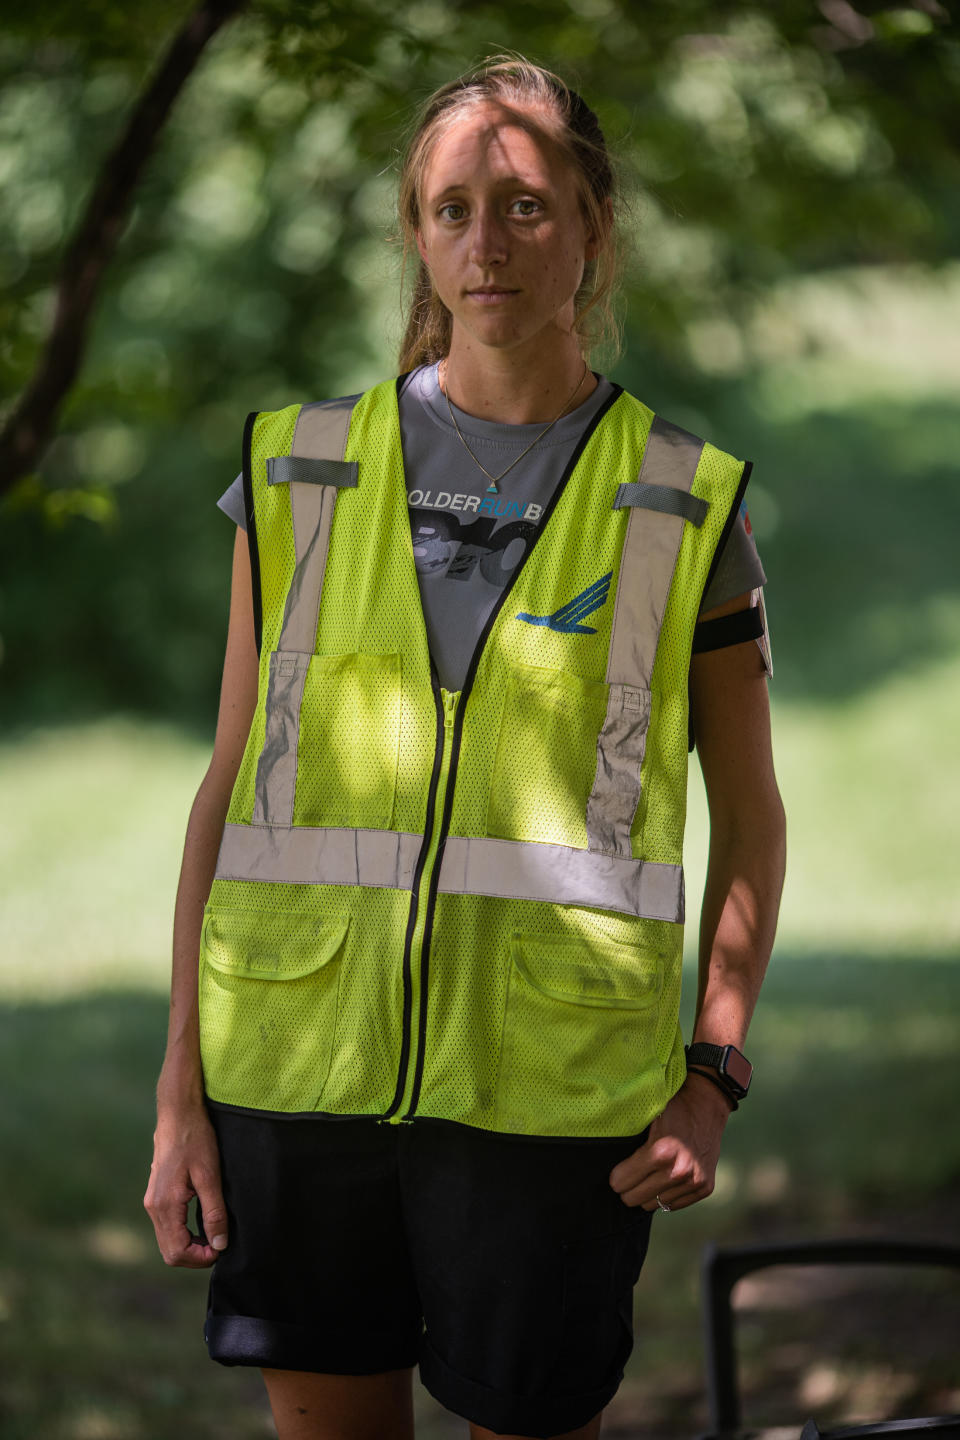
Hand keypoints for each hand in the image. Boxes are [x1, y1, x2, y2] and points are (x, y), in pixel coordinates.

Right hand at [144, 1100, 227, 1266]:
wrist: (178, 1113)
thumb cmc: (196, 1140)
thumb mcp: (210, 1176)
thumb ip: (214, 1212)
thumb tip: (219, 1244)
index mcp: (165, 1205)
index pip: (177, 1252)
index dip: (200, 1258)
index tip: (221, 1247)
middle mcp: (153, 1207)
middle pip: (169, 1252)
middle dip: (195, 1256)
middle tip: (219, 1243)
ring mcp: (152, 1201)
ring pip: (167, 1241)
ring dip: (189, 1245)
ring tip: (213, 1234)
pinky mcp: (155, 1195)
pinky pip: (166, 1227)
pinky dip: (182, 1234)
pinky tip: (200, 1223)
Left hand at [608, 1072, 731, 1212]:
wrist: (707, 1105)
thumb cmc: (672, 1108)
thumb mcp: (646, 1117)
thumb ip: (628, 1139)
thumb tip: (601, 1156)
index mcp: (660, 1152)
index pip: (621, 1182)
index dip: (616, 1177)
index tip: (616, 1172)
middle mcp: (679, 1171)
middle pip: (635, 1199)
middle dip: (628, 1188)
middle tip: (628, 1177)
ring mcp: (694, 1181)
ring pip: (654, 1205)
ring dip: (648, 1193)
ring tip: (648, 1176)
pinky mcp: (705, 1187)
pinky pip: (674, 1205)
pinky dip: (666, 1195)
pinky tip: (665, 1179)